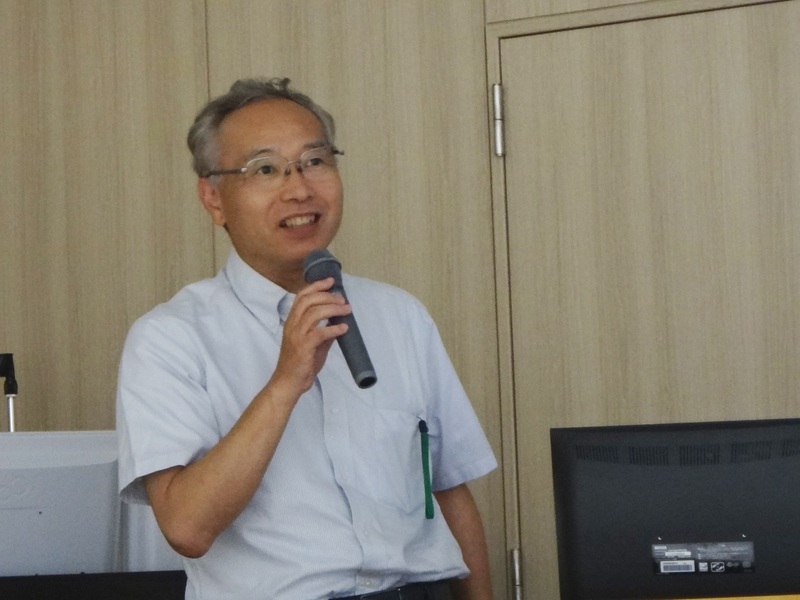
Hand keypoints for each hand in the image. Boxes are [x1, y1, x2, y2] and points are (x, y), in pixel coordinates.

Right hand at [271, 277, 350, 395]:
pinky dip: (334, 328)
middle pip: (308, 300)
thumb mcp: (313, 344)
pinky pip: (320, 333)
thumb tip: (339, 322)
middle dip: (327, 296)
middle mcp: (292, 325)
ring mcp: (297, 336)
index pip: (301, 296)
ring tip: (346, 310)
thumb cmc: (300, 364)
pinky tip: (344, 328)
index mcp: (292, 322)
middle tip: (342, 299)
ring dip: (333, 309)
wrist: (288, 383)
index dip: (316, 286)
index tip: (330, 281)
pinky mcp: (303, 347)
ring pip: (314, 313)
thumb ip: (323, 332)